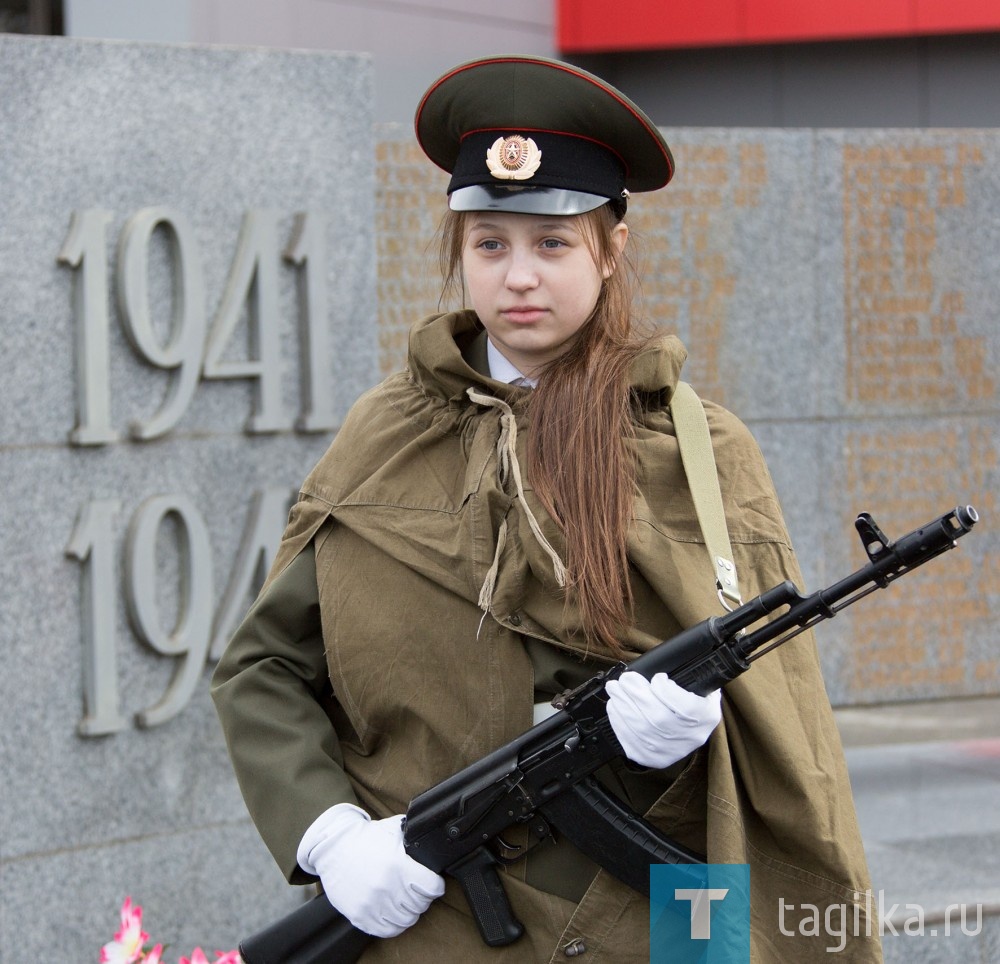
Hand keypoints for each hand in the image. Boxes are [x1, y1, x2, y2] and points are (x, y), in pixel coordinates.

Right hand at [296, 803, 445, 937]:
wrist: (334, 848)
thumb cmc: (366, 838)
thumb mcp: (394, 831)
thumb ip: (414, 839)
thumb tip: (431, 844)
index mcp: (397, 865)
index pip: (431, 887)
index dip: (436, 885)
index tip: (434, 883)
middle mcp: (386, 887)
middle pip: (420, 905)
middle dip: (423, 897)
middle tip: (417, 890)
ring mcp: (372, 904)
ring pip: (406, 920)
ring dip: (409, 911)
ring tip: (405, 900)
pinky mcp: (360, 916)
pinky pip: (387, 930)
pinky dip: (395, 924)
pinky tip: (393, 912)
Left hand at [605, 671, 721, 768]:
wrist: (687, 734)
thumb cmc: (691, 703)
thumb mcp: (701, 688)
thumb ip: (689, 677)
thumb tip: (665, 663)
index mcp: (706, 716)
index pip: (686, 707)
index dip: (666, 690)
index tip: (657, 678)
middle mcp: (689, 737)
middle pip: (658, 717)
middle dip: (635, 694)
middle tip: (624, 679)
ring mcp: (670, 751)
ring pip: (641, 729)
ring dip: (622, 705)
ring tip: (615, 689)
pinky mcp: (651, 758)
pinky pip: (630, 741)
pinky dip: (618, 721)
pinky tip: (615, 707)